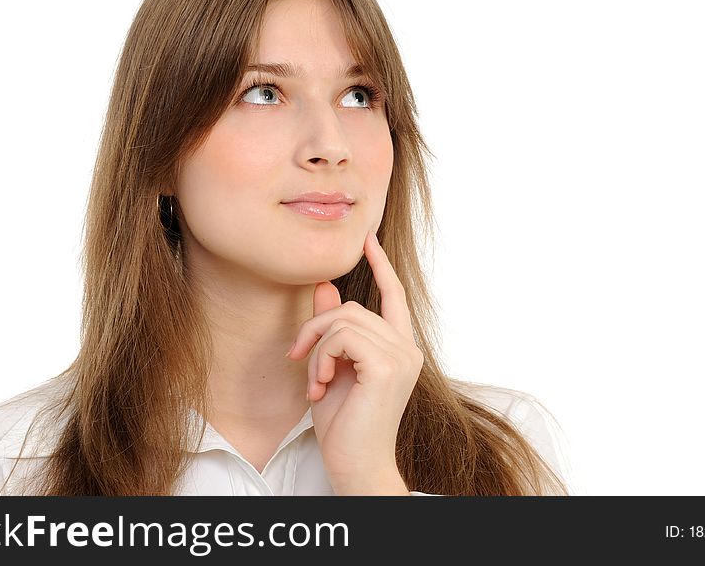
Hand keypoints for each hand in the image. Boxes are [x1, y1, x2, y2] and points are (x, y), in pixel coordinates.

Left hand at [286, 231, 423, 493]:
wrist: (356, 465)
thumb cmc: (345, 426)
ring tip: (314, 381)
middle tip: (298, 357)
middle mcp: (406, 349)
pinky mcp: (387, 365)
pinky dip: (321, 357)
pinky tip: (320, 385)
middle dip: (316, 327)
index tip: (367, 239)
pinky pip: (341, 337)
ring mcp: (401, 356)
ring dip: (316, 348)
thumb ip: (332, 330)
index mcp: (399, 348)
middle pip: (352, 308)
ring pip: (344, 319)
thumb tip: (324, 287)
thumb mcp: (332, 369)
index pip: (393, 296)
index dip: (381, 265)